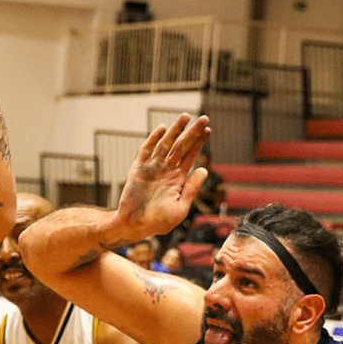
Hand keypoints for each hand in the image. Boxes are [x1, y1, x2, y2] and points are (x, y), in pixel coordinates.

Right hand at [114, 114, 210, 237]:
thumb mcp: (180, 208)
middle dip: (192, 132)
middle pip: (181, 146)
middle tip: (204, 118)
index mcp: (178, 179)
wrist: (134, 226)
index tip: (208, 130)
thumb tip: (204, 170)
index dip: (199, 143)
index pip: (191, 156)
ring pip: (166, 144)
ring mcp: (152, 168)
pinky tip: (161, 129)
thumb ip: (191, 189)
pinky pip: (146, 151)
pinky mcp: (138, 169)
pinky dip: (153, 139)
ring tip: (185, 117)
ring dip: (175, 131)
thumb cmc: (158, 222)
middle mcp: (166, 170)